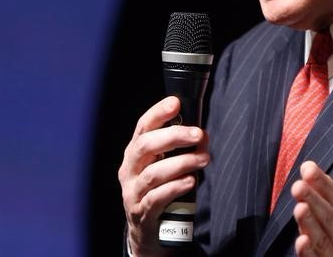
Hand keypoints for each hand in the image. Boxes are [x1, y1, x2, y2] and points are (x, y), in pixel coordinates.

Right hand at [118, 96, 209, 255]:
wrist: (145, 229)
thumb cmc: (158, 189)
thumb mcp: (163, 165)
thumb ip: (179, 148)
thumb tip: (202, 135)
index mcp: (135, 152)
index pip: (143, 126)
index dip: (158, 112)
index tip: (175, 102)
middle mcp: (129, 169)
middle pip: (146, 146)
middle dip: (174, 136)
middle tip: (198, 134)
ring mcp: (132, 191)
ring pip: (153, 173)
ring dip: (181, 163)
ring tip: (202, 159)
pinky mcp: (141, 212)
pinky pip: (157, 198)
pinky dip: (175, 187)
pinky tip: (190, 181)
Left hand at [291, 161, 332, 256]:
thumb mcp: (331, 223)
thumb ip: (321, 199)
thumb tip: (308, 165)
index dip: (323, 183)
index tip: (307, 167)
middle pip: (331, 218)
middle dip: (315, 200)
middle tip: (298, 185)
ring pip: (325, 240)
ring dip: (312, 223)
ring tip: (300, 209)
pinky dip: (310, 253)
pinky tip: (301, 242)